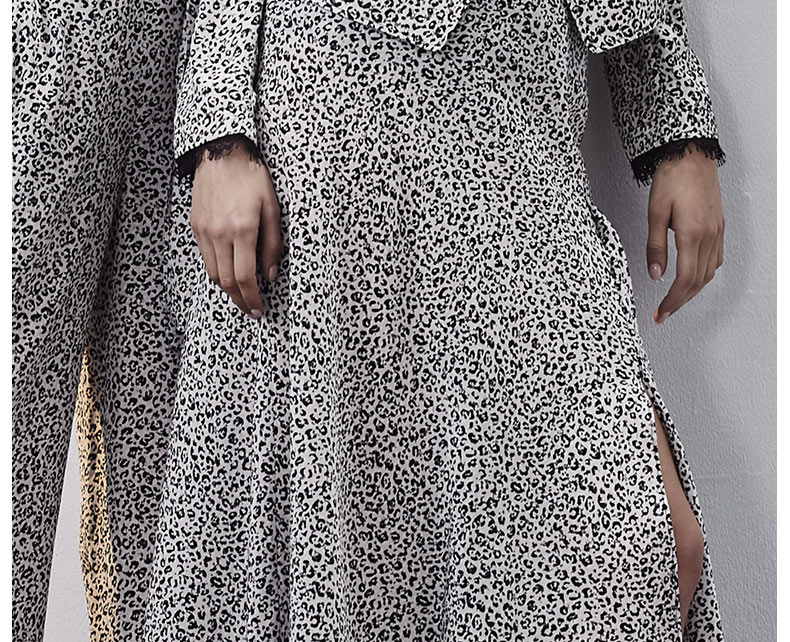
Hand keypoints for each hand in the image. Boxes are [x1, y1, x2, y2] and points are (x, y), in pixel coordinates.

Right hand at [190, 142, 281, 318]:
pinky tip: (229, 271)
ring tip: (242, 295)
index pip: (245, 277)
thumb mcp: (273, 209)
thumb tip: (270, 275)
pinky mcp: (195, 226)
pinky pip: (205, 258)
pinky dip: (217, 270)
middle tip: (252, 310)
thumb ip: (272, 245)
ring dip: (228, 289)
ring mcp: (204, 230)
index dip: (252, 298)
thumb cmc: (252, 176)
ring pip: (213, 273)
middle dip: (240, 300)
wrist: (222, 152)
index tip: (259, 309)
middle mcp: (219, 234)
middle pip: (227, 281)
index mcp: (242, 229)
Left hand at [645, 144, 723, 323]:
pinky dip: (704, 274)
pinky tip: (693, 276)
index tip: (660, 313)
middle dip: (681, 301)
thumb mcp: (655, 213)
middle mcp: (709, 235)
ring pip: (709, 272)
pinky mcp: (719, 225)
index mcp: (692, 234)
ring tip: (675, 300)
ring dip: (693, 290)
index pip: (684, 279)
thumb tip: (656, 275)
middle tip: (664, 313)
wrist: (691, 153)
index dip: (672, 301)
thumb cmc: (671, 178)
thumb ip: (655, 246)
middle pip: (698, 281)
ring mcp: (717, 230)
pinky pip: (716, 258)